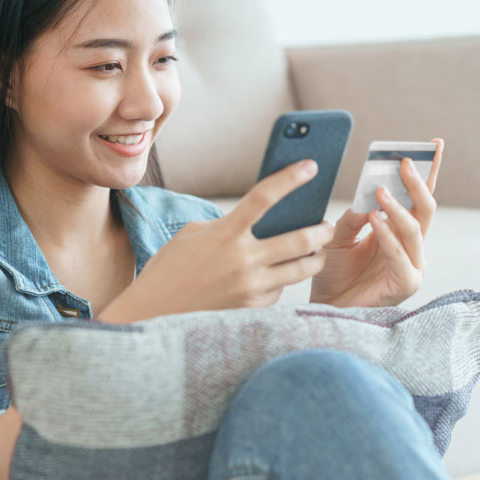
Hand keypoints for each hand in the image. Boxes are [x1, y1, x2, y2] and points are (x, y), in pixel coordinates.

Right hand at [98, 159, 334, 322]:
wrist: (153, 312)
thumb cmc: (169, 268)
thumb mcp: (192, 235)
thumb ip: (226, 226)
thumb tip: (257, 224)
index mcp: (225, 233)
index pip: (265, 196)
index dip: (291, 178)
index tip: (311, 166)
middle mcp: (242, 260)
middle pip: (299, 239)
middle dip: (321, 230)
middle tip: (326, 225)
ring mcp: (249, 287)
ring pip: (300, 270)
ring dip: (315, 258)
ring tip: (317, 252)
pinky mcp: (251, 309)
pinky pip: (279, 292)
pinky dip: (283, 282)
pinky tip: (279, 277)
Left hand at [309, 138, 443, 306]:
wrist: (323, 304)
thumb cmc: (333, 270)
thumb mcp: (338, 234)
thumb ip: (354, 215)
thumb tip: (367, 192)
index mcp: (397, 230)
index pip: (416, 197)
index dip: (426, 172)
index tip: (432, 145)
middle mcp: (409, 245)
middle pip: (424, 209)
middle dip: (417, 182)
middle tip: (405, 161)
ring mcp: (411, 264)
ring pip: (414, 229)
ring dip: (398, 207)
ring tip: (380, 190)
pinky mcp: (405, 283)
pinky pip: (400, 255)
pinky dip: (388, 235)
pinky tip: (376, 219)